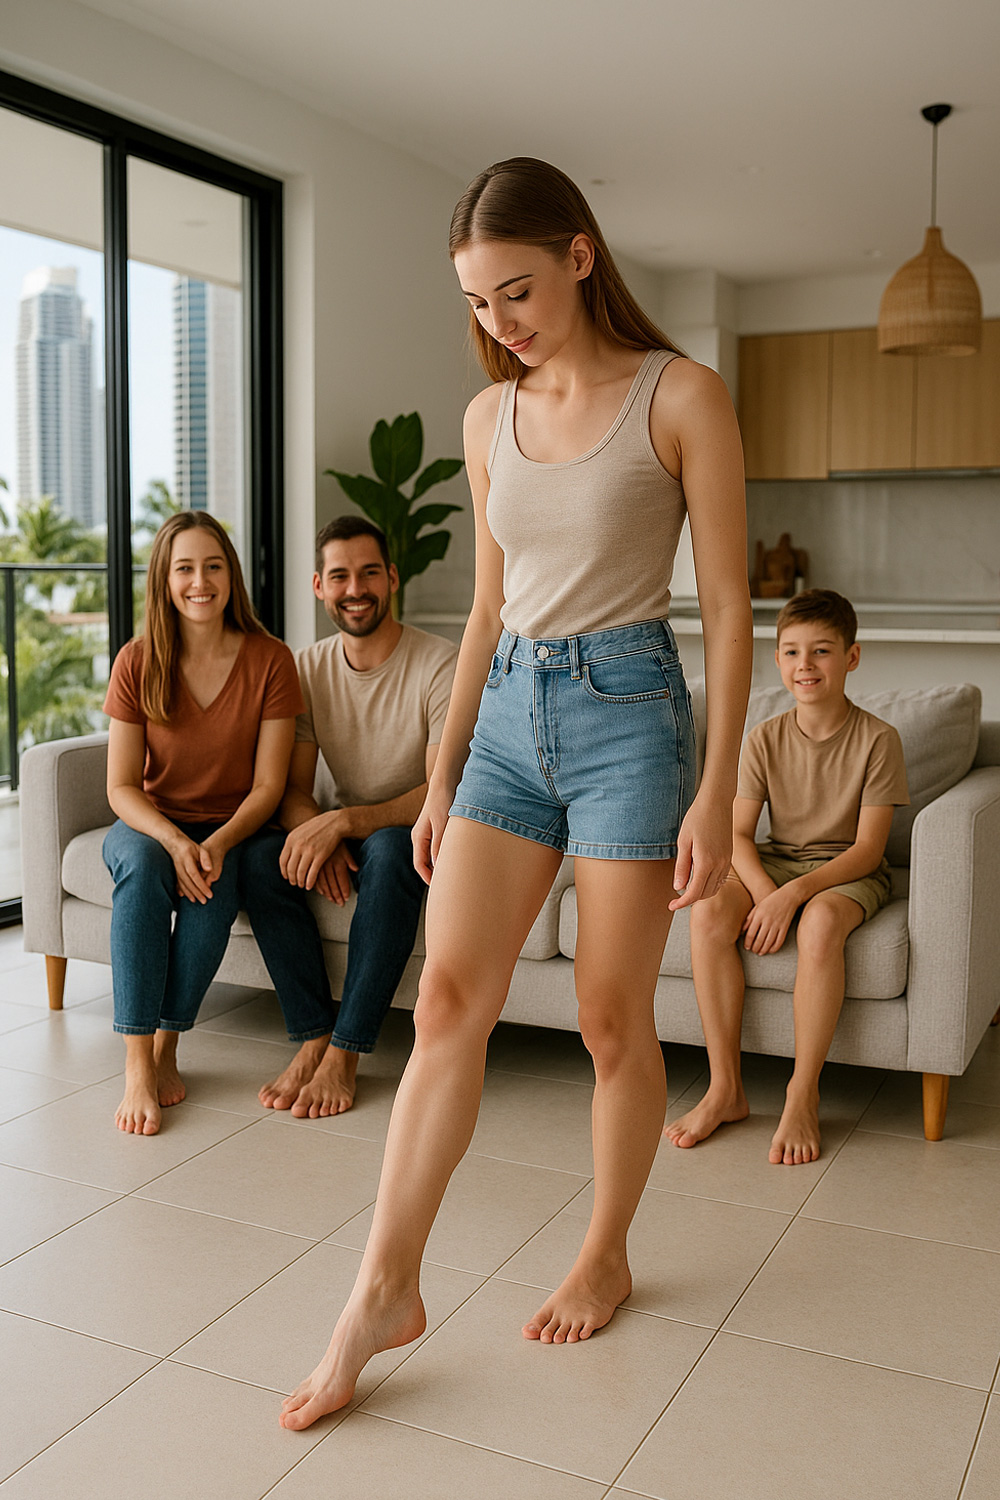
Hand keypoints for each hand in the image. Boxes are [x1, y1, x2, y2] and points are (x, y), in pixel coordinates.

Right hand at [168, 832, 215, 903]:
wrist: (174, 843)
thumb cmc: (190, 846)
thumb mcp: (200, 849)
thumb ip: (205, 859)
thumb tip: (209, 869)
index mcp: (187, 860)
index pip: (195, 875)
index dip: (202, 886)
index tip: (209, 894)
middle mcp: (180, 866)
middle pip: (189, 882)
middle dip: (197, 893)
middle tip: (205, 901)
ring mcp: (176, 870)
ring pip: (183, 884)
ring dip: (190, 894)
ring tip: (198, 901)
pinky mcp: (175, 873)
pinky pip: (179, 884)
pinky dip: (184, 891)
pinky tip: (188, 897)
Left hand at [280, 811, 347, 889]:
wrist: (334, 822)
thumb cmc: (318, 827)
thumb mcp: (300, 831)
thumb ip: (293, 843)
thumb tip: (287, 856)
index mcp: (291, 840)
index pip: (283, 861)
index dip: (284, 871)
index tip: (286, 877)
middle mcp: (298, 846)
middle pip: (290, 868)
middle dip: (292, 879)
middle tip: (294, 883)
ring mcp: (309, 851)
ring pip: (300, 872)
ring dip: (300, 882)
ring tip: (302, 885)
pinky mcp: (320, 856)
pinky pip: (312, 873)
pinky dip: (310, 882)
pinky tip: (309, 885)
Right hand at [314, 844, 357, 904]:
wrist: (320, 830)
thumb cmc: (335, 840)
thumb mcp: (345, 849)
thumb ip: (350, 860)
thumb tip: (356, 869)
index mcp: (338, 861)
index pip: (342, 880)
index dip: (344, 890)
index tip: (345, 898)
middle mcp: (328, 864)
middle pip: (332, 884)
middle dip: (336, 896)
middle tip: (339, 903)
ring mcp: (318, 865)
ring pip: (322, 883)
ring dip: (327, 893)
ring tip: (332, 900)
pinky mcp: (310, 864)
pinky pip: (312, 878)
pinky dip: (316, 886)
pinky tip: (320, 892)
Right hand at [412, 781, 452, 884]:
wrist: (445, 784)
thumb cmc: (443, 802)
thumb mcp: (442, 824)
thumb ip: (439, 844)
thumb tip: (437, 865)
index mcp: (418, 838)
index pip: (419, 865)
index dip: (428, 878)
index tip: (440, 888)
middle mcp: (420, 838)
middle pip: (424, 863)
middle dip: (434, 875)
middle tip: (448, 886)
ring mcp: (427, 835)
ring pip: (431, 857)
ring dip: (439, 867)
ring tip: (453, 876)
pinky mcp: (435, 831)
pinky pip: (436, 849)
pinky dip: (443, 857)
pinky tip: (455, 860)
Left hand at [669, 792, 733, 909]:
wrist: (717, 803)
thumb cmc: (696, 819)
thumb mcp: (683, 842)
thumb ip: (682, 867)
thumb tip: (678, 888)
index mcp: (706, 862)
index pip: (694, 893)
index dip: (681, 903)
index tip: (671, 906)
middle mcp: (720, 865)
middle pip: (704, 894)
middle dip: (690, 899)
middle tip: (675, 898)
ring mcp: (727, 862)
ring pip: (714, 888)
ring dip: (700, 893)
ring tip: (686, 888)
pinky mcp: (729, 857)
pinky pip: (720, 879)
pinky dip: (709, 885)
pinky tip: (699, 879)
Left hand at [742, 884, 800, 953]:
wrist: (788, 896)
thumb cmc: (770, 901)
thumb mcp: (757, 907)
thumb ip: (749, 919)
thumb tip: (742, 931)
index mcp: (759, 915)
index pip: (751, 934)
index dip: (747, 942)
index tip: (746, 946)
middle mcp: (767, 921)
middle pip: (759, 940)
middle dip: (755, 948)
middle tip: (752, 951)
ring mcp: (777, 925)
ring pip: (769, 942)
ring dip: (763, 950)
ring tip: (760, 952)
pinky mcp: (785, 927)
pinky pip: (779, 941)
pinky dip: (774, 948)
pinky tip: (770, 950)